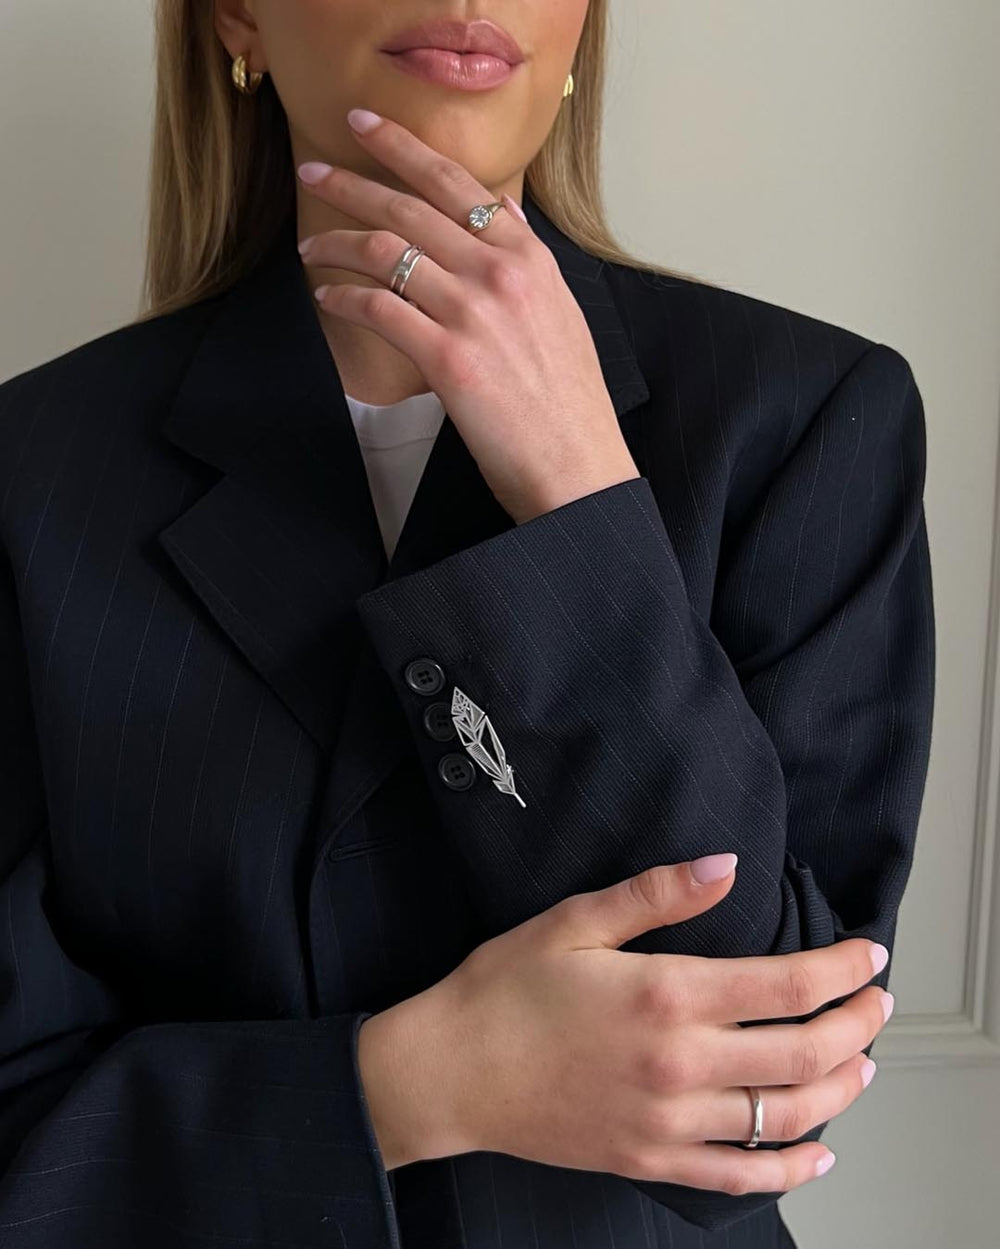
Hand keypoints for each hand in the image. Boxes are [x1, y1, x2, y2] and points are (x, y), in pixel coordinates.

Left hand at [295, 110, 640, 524]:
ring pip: (386, 252)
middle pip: (410, 208)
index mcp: (530, 258)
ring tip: (310, 244)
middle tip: (312, 170)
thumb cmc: (569, 402)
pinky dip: (344, 298)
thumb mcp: (562, 313)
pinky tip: (326, 297)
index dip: (404, 148)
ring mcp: (473, 313)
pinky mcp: (448, 358)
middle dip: (352, 181)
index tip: (367, 129)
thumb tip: (505, 211)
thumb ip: (529, 258)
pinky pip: (379, 310)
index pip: (457, 183)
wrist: (578, 466)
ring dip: (336, 243)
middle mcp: (501, 273)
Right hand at [420, 858, 889, 1194]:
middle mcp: (680, 1065)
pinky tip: (817, 1152)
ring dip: (840, 1090)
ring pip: (785, 1116)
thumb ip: (656, 894)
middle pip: (804, 1053)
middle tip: (880, 1004)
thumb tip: (724, 865)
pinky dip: (790, 1167)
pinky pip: (740, 1176)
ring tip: (863, 1063)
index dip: (840, 969)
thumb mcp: (574, 921)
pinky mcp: (650, 1159)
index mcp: (666, 996)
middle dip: (857, 1026)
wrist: (451, 1072)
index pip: (787, 986)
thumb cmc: (506, 990)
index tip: (868, 955)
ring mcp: (668, 1122)